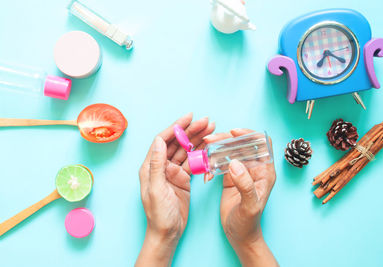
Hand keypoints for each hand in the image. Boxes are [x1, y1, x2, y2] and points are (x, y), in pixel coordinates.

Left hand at [136, 113, 214, 266]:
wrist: (168, 233)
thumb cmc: (158, 214)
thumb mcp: (156, 189)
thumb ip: (157, 164)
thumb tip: (159, 141)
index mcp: (151, 166)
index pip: (163, 140)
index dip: (176, 127)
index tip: (189, 117)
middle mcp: (161, 166)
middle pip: (177, 143)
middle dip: (191, 130)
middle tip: (206, 121)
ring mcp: (173, 172)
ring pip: (187, 150)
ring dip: (198, 139)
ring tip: (211, 129)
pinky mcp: (183, 179)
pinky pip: (193, 162)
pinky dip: (201, 153)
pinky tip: (210, 146)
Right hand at [204, 129, 278, 266]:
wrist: (239, 235)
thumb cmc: (249, 223)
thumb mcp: (249, 206)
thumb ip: (245, 185)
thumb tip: (235, 163)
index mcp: (265, 171)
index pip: (262, 143)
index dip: (250, 134)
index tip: (234, 132)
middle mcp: (254, 168)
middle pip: (241, 144)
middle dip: (226, 139)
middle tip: (210, 140)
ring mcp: (241, 171)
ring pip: (229, 151)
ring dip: (216, 150)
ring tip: (204, 152)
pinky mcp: (230, 177)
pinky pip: (220, 163)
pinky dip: (211, 164)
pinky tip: (206, 174)